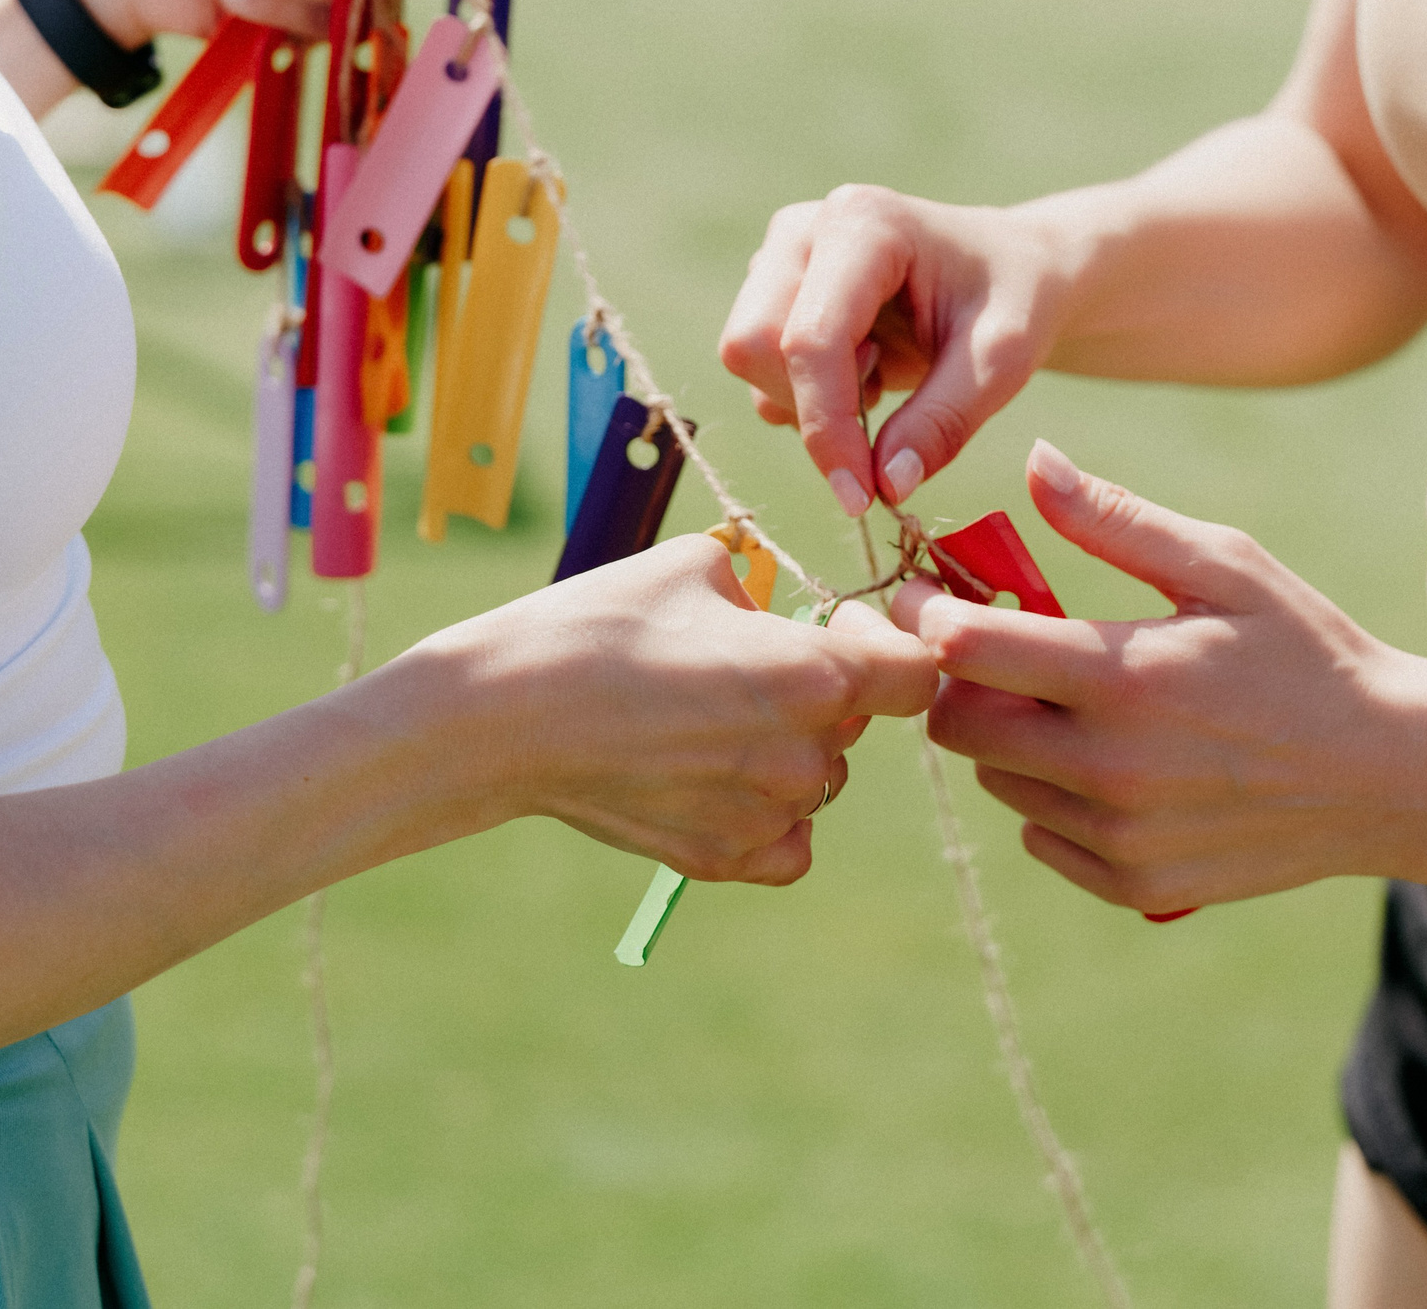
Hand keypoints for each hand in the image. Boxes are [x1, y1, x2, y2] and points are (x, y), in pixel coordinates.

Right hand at [399, 536, 936, 884]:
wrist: (508, 716)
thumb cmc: (599, 624)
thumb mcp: (695, 566)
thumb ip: (764, 588)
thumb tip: (783, 611)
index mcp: (816, 674)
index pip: (918, 673)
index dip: (890, 641)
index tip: (840, 624)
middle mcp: (806, 755)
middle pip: (855, 724)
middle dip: (820, 692)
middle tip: (742, 667)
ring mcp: (767, 815)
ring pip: (816, 780)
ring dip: (785, 751)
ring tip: (703, 720)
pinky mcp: (725, 860)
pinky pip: (789, 842)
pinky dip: (768, 817)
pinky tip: (715, 780)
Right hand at [718, 185, 1074, 516]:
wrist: (1012, 269)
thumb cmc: (1015, 300)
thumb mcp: (1003, 361)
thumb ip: (944, 421)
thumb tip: (886, 485)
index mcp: (863, 224)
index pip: (811, 338)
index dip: (827, 426)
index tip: (861, 497)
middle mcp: (805, 229)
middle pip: (756, 344)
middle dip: (813, 407)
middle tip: (886, 406)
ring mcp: (780, 255)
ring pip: (749, 359)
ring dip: (812, 401)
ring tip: (882, 375)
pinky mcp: (771, 288)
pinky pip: (757, 368)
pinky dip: (806, 396)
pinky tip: (863, 372)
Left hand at [890, 441, 1426, 915]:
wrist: (1390, 774)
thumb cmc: (1305, 652)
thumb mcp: (1225, 566)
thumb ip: (1115, 519)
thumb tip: (1034, 460)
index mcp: (1124, 676)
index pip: (965, 648)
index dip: (929, 612)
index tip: (932, 593)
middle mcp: (1110, 766)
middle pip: (956, 726)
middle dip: (962, 681)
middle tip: (1005, 652)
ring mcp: (1121, 834)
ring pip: (997, 781)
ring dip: (1010, 740)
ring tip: (1073, 706)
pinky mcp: (1135, 882)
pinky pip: (1040, 836)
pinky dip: (1052, 799)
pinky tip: (1109, 766)